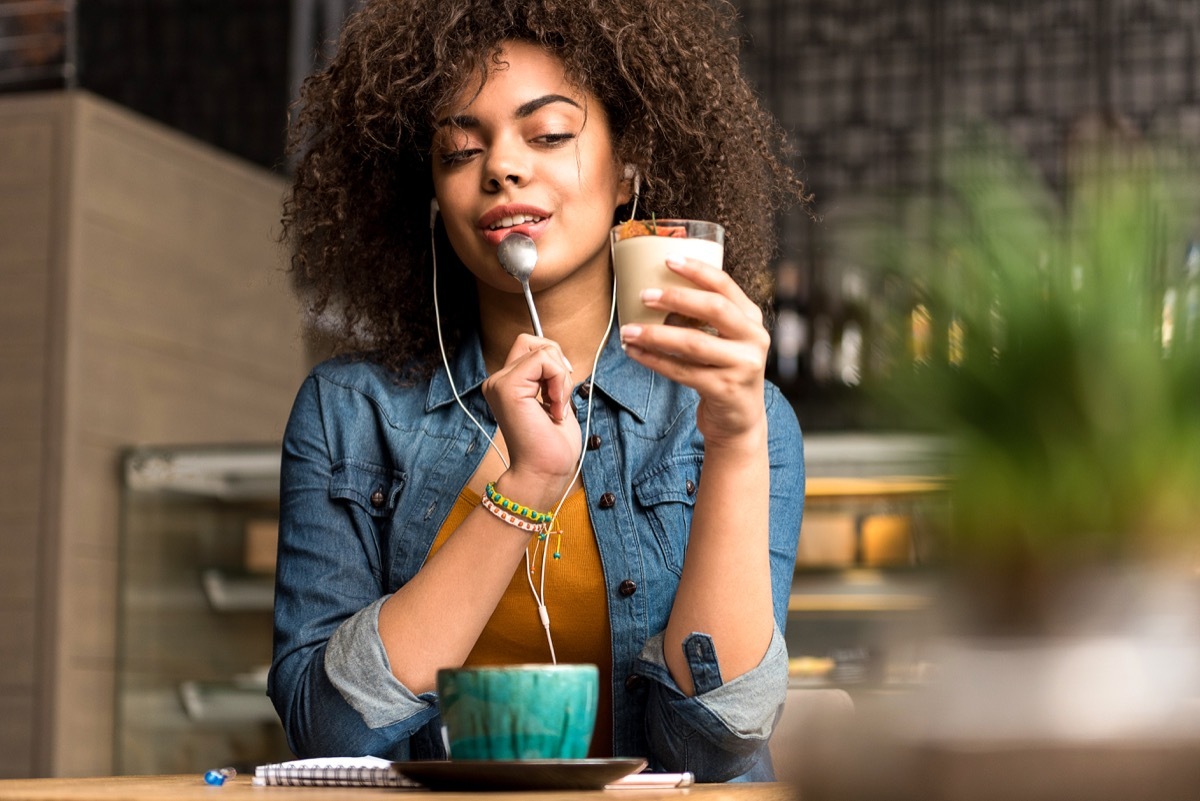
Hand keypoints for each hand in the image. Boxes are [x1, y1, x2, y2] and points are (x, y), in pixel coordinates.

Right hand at [481, 334, 581, 497]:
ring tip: (557, 407)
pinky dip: (560, 382)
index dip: (554, 362)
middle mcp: (497, 381)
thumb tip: (559, 356)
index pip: (531, 347)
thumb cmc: (551, 447)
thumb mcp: (554, 401)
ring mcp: (499, 383)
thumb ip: (550, 377)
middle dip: (558, 364)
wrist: (543, 474)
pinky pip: (545, 361)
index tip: (560, 393)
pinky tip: (555, 408)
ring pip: (543, 350)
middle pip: (534, 342)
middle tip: (559, 398)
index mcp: (507, 385)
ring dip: (561, 378)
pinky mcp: (507, 387)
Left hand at [619, 256, 769, 448]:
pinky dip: (654, 360)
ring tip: (629, 329)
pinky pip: (682, 371)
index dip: (697, 270)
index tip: (668, 259)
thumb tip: (659, 289)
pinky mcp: (725, 390)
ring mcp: (742, 366)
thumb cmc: (724, 371)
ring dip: (656, 334)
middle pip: (714, 309)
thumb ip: (707, 318)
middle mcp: (753, 339)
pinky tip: (635, 352)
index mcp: (752, 319)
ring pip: (693, 343)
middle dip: (676, 298)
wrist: (739, 421)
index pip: (726, 286)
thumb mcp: (727, 340)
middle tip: (644, 295)